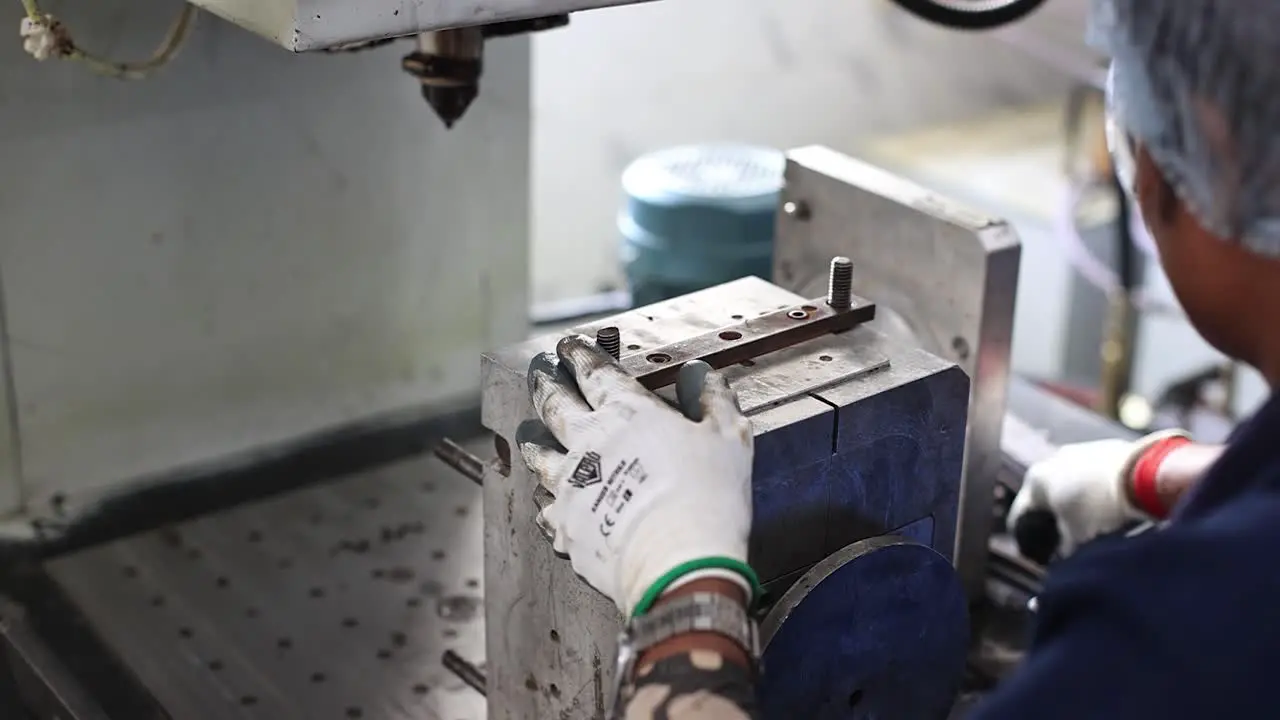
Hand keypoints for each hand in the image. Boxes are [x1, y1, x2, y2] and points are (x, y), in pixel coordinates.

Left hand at [519, 335, 755, 616]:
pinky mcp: (565, 526)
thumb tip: (698, 373)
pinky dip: (546, 499)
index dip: (579, 354)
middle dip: (544, 382)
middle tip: (538, 372)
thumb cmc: (710, 495)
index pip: (594, 372)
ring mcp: (570, 486)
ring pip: (539, 455)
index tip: (567, 345)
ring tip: (527, 433)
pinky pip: (546, 507)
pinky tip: (546, 500)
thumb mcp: (728, 436)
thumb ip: (712, 398)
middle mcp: (588, 442)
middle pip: (554, 404)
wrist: (678, 564)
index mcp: (627, 413)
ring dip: (532, 440)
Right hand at [1008, 431, 1187, 557]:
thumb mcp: (1078, 539)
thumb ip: (1064, 548)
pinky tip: (1115, 508)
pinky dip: (1099, 491)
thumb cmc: (1102, 510)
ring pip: (1072, 485)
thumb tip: (1064, 554)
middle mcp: (1052, 460)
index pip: (1020, 517)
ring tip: (1098, 526)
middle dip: (1055, 520)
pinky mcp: (1108, 448)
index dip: (1027, 542)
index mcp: (1035, 481)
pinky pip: (1096, 476)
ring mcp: (1081, 450)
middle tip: (1070, 543)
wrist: (1146, 477)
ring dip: (1078, 504)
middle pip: (1047, 498)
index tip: (1039, 557)